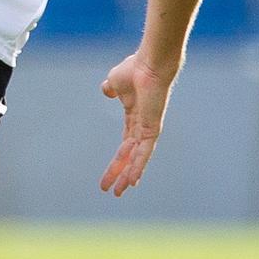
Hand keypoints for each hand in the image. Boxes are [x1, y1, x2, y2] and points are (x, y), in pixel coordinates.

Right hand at [98, 51, 177, 195]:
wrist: (149, 65)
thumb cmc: (134, 69)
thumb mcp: (114, 81)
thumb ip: (110, 89)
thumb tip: (107, 90)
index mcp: (133, 116)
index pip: (125, 145)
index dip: (118, 161)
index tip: (108, 176)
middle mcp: (142, 126)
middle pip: (129, 157)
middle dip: (118, 173)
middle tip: (110, 191)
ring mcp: (148, 129)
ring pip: (136, 159)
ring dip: (127, 176)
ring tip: (118, 192)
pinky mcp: (152, 129)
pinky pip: (144, 153)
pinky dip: (138, 167)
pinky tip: (132, 181)